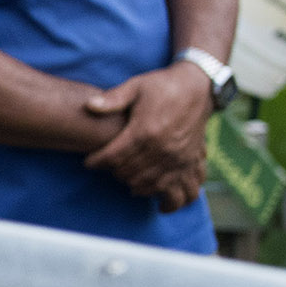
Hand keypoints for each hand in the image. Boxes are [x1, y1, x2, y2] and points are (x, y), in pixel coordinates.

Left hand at [83, 63, 210, 210]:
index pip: (113, 157)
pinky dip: (165, 199)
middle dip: (113, 172)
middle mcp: (161, 149)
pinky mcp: (189, 163)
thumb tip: (89, 105)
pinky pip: (179, 191)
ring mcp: (178, 159)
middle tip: (107, 166)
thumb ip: (112, 99)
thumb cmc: (162, 86)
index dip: (96, 162)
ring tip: (125, 177)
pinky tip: (156, 200)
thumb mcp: (135, 86)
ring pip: (148, 185)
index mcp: (144, 131)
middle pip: (127, 173)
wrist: (197, 87)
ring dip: (133, 184)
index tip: (89, 163)